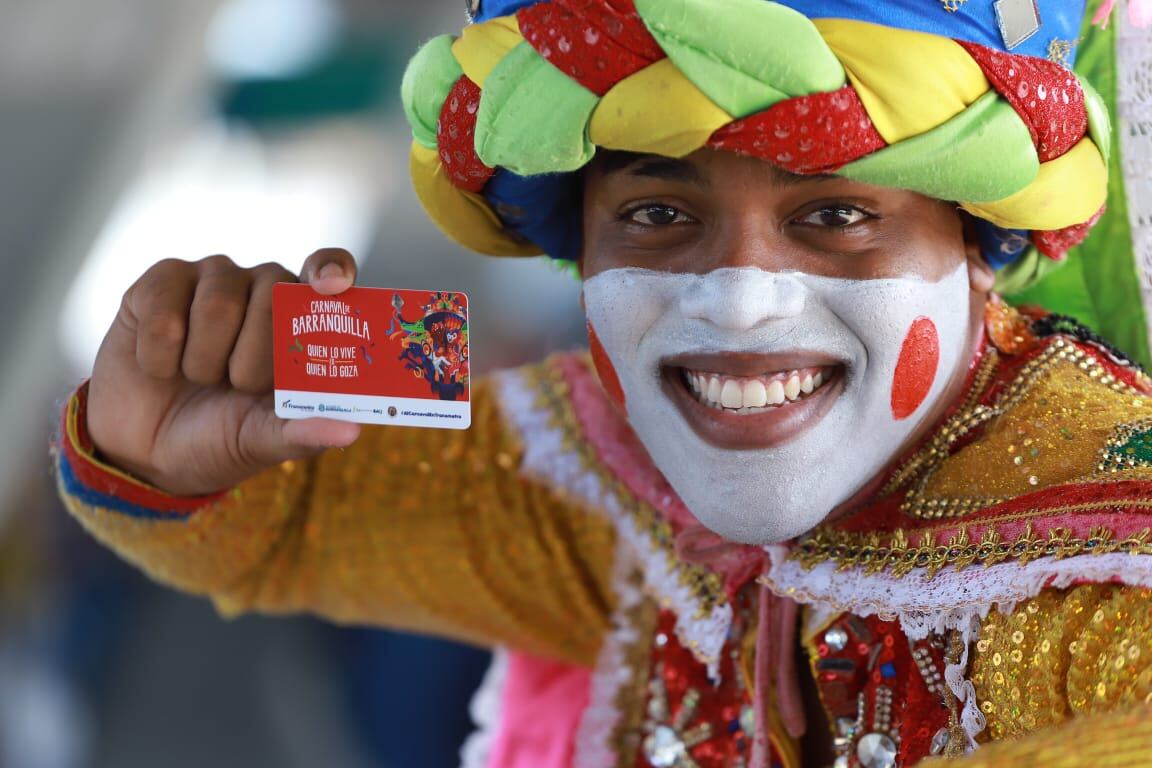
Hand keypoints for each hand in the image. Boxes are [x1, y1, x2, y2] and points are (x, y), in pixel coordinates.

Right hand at [86, 248, 362, 495]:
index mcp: (303, 318)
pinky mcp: (161, 282)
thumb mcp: (263, 442)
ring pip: (217, 305)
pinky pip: (163, 311)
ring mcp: (212, 278)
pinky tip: (160, 368)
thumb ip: (304, 433)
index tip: (333, 285)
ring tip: (199, 379)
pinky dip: (159, 359)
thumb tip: (352, 431)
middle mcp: (262, 286)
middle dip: (254, 358)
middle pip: (272, 293)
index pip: (330, 269)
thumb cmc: (220, 437)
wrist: (147, 451)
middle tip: (238, 386)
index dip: (331, 269)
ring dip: (204, 363)